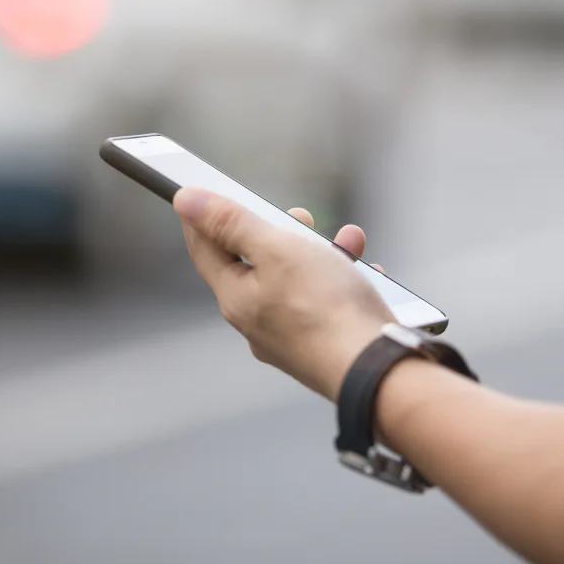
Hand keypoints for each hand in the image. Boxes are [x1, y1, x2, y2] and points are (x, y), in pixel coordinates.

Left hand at [174, 187, 394, 400]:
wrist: (376, 369)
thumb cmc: (327, 309)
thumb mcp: (276, 249)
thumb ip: (231, 222)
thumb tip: (186, 201)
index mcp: (236, 299)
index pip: (205, 250)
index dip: (202, 218)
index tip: (204, 195)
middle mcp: (258, 322)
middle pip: (255, 264)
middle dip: (277, 232)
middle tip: (299, 216)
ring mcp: (292, 338)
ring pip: (297, 281)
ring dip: (320, 253)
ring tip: (347, 241)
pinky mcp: (324, 345)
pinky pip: (326, 302)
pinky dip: (343, 280)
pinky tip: (365, 273)